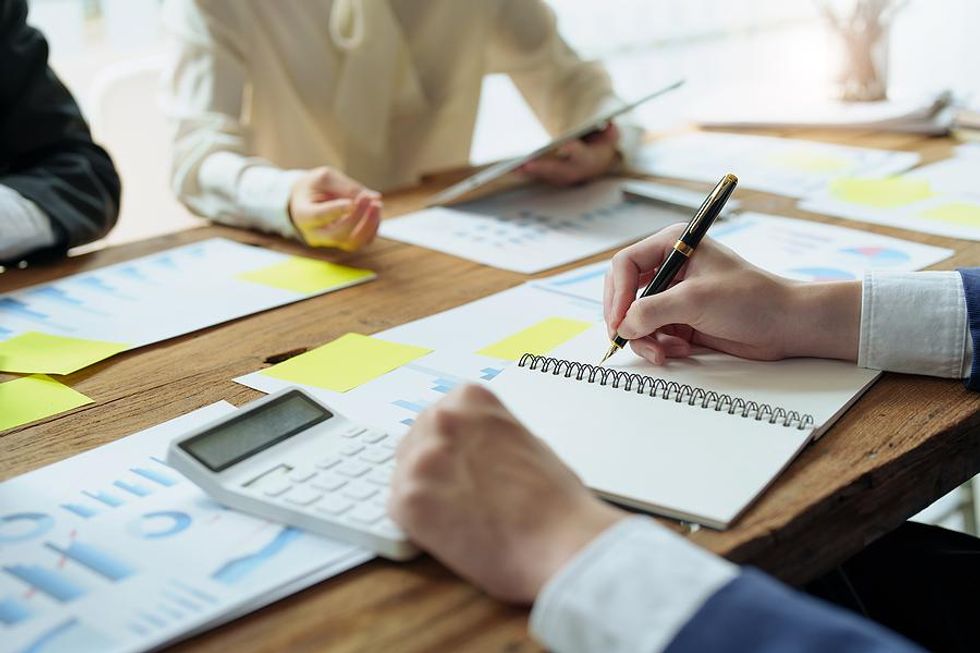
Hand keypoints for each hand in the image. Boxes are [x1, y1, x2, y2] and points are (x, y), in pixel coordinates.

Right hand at [288, 167, 381, 251]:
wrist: (308, 199)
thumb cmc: (315, 186)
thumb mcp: (325, 177)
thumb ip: (346, 186)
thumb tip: (373, 197)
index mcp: (303, 214)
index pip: (318, 216)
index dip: (337, 210)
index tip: (353, 202)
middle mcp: (315, 234)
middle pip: (337, 235)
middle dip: (357, 217)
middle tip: (368, 198)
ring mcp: (330, 242)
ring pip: (352, 243)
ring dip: (369, 225)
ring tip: (376, 204)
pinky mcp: (344, 243)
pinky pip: (362, 242)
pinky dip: (372, 227)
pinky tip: (375, 210)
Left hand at [389, 385, 624, 603]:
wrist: (561, 542)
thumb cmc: (556, 501)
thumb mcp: (526, 441)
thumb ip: (489, 436)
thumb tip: (473, 448)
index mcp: (471, 399)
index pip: (438, 416)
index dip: (448, 445)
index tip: (458, 462)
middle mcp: (442, 420)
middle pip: (414, 441)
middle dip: (431, 468)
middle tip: (455, 495)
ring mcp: (421, 458)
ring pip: (404, 475)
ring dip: (425, 495)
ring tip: (460, 517)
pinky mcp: (408, 499)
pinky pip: (399, 509)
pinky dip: (419, 525)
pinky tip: (449, 533)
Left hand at [519, 123, 620, 185]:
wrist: (601, 155)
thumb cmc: (601, 138)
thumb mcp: (608, 131)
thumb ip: (609, 130)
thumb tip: (608, 126)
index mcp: (592, 159)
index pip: (583, 155)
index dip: (574, 150)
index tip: (566, 144)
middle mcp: (579, 172)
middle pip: (560, 171)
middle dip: (544, 167)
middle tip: (527, 163)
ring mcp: (567, 177)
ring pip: (547, 177)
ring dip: (531, 174)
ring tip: (514, 168)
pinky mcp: (556, 179)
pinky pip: (540, 177)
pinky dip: (527, 174)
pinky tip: (512, 169)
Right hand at [604, 224, 861, 364]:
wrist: (786, 325)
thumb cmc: (751, 299)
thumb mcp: (695, 300)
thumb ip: (652, 311)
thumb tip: (622, 326)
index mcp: (673, 245)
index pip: (625, 265)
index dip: (617, 295)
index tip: (619, 322)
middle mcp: (671, 267)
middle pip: (625, 293)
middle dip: (627, 320)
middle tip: (627, 341)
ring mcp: (676, 294)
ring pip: (637, 318)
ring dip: (645, 338)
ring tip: (662, 353)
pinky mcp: (682, 318)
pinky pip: (654, 333)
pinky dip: (660, 345)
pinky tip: (679, 351)